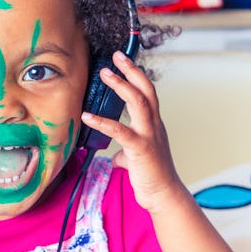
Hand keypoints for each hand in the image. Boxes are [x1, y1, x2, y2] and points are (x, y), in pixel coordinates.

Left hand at [80, 51, 181, 212]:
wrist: (163, 195)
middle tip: (116, 56)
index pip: (147, 92)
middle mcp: (153, 125)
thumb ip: (126, 152)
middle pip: (145, 89)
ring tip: (105, 73)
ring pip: (138, 102)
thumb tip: (116, 156)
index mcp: (153, 124)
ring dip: (121, 85)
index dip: (136, 74)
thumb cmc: (151, 176)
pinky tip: (87, 116)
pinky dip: (102, 122)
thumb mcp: (136, 158)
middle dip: (131, 71)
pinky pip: (120, 130)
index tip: (124, 61)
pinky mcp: (140, 148)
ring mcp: (149, 135)